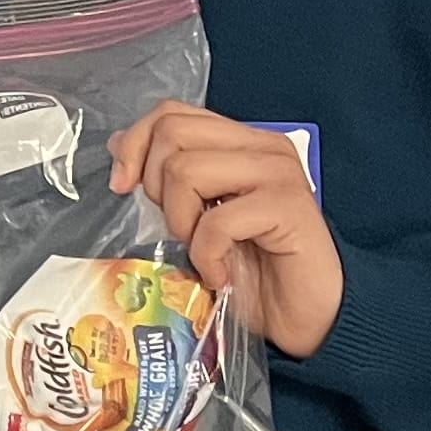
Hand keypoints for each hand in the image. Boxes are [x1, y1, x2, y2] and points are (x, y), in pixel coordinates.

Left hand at [109, 99, 343, 355]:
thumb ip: (169, 178)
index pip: (171, 114)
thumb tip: (119, 146)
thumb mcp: (198, 220)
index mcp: (241, 142)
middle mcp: (262, 147)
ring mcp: (277, 173)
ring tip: (205, 254)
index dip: (135, 145)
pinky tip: (222, 276)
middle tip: (181, 228)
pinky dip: (208, 257)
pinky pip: (216, 221)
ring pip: (186, 170)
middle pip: (172, 133)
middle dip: (157, 187)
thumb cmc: (256, 271)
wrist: (311, 317)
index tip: (123, 187)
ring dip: (183, 224)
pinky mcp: (287, 206)